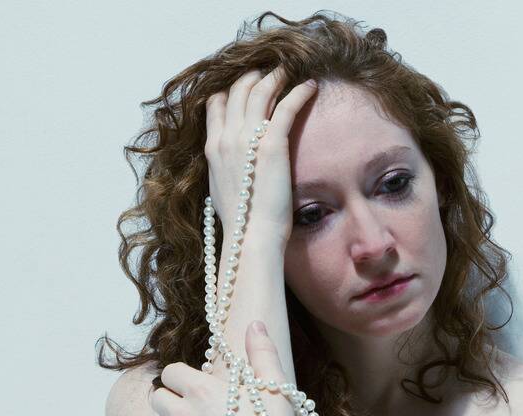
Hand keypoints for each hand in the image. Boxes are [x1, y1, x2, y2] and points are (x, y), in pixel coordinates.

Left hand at [150, 320, 318, 415]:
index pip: (170, 372)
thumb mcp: (274, 387)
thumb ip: (261, 352)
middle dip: (172, 403)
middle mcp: (181, 413)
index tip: (196, 389)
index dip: (182, 379)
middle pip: (157, 398)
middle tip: (195, 414)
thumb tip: (254, 325)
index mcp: (202, 389)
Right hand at [204, 66, 317, 251]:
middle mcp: (226, 138)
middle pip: (238, 92)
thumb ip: (225, 166)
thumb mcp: (222, 188)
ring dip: (275, 77)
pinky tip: (310, 86)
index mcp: (212, 148)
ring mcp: (247, 139)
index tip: (246, 85)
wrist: (251, 236)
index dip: (232, 90)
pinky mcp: (272, 144)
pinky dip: (298, 92)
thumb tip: (233, 164)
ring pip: (259, 93)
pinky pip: (286, 107)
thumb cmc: (242, 220)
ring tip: (288, 71)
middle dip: (254, 77)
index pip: (216, 105)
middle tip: (270, 73)